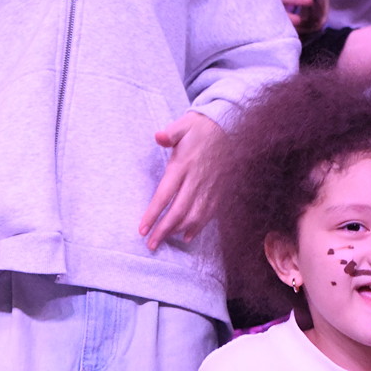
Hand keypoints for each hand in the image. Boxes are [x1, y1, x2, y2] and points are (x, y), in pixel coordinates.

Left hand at [140, 112, 224, 248]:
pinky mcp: (219, 191)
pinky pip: (208, 214)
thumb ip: (170, 133)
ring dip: (179, 231)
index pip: (165, 195)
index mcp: (184, 165)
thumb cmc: (200, 128)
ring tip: (165, 240)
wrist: (228, 129)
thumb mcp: (183, 125)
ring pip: (194, 216)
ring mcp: (210, 187)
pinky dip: (198, 227)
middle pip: (179, 212)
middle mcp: (197, 180)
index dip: (154, 213)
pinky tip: (187, 236)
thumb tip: (158, 136)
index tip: (142, 229)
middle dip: (163, 230)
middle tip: (151, 245)